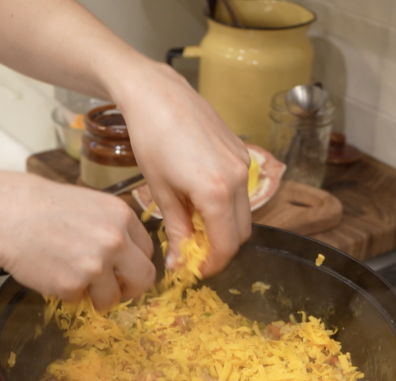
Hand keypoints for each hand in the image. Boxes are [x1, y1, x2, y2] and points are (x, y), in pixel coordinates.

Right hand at [0, 172, 154, 310]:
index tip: (124, 269)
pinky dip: (67, 293)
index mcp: (122, 216)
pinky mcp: (73, 285)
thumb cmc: (44, 207)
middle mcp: (116, 240)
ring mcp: (96, 265)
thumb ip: (114, 228)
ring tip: (74, 280)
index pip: (148, 250)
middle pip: (144, 278)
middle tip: (115, 289)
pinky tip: (53, 273)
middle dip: (130, 288)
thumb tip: (129, 256)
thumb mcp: (91, 205)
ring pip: (112, 297)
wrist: (7, 214)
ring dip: (97, 296)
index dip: (135, 263)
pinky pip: (80, 300)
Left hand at [112, 63, 251, 275]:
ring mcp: (244, 164)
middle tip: (193, 251)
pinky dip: (226, 204)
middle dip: (220, 248)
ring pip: (244, 213)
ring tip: (193, 224)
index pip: (226, 245)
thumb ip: (176, 230)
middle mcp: (238, 179)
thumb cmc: (151, 139)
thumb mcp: (161, 191)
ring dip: (223, 226)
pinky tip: (199, 199)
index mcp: (216, 192)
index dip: (211, 264)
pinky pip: (241, 191)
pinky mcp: (242, 153)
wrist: (158, 94)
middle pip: (241, 233)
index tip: (194, 270)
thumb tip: (179, 262)